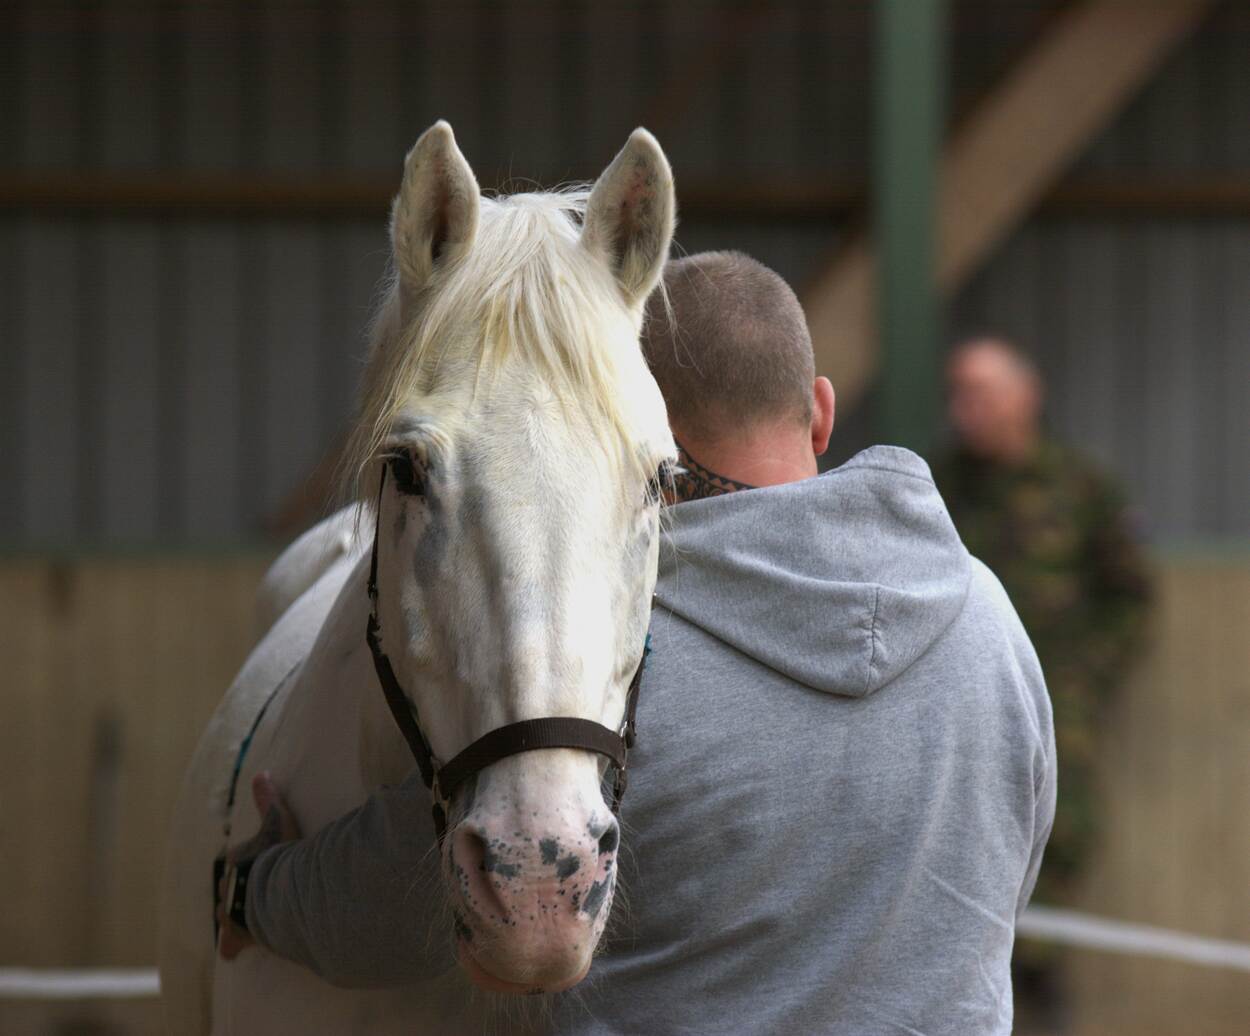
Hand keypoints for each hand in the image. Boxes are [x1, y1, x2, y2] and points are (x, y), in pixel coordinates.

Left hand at [216, 771, 301, 959]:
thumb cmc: (277, 856)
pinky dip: (231, 946)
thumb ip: (268, 798)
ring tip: (247, 917)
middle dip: (239, 888)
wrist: (275, 892)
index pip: (235, 858)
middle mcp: (227, 886)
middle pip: (230, 885)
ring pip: (227, 912)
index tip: (257, 862)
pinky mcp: (237, 934)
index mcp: (234, 860)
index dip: (247, 860)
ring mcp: (230, 912)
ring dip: (234, 914)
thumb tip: (261, 772)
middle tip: (255, 890)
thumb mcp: (277, 822)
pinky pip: (231, 942)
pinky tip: (231, 953)